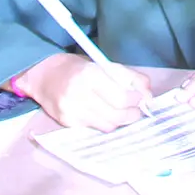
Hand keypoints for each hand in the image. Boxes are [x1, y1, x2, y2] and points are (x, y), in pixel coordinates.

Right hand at [17, 52, 153, 131]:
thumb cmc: (78, 69)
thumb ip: (130, 78)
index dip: (137, 101)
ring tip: (121, 112)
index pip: (122, 97)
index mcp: (90, 75)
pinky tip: (103, 114)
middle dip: (132, 114)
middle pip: (117, 115)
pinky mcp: (67, 123)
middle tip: (136, 110)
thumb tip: (149, 96)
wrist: (44, 75)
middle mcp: (79, 94)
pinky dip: (104, 123)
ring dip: (119, 121)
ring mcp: (71, 111)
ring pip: (108, 126)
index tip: (141, 99)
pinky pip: (95, 129)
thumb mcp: (105, 64)